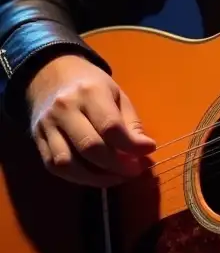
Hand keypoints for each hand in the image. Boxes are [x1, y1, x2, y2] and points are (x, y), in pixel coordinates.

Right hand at [28, 55, 155, 186]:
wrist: (51, 74)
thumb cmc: (91, 85)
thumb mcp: (116, 94)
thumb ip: (131, 123)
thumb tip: (144, 151)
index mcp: (89, 92)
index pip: (110, 126)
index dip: (131, 145)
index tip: (148, 151)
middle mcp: (65, 108)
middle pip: (90, 147)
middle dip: (116, 166)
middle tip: (133, 170)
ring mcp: (47, 125)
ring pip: (68, 163)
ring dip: (95, 177)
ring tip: (115, 177)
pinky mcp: (38, 140)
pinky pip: (55, 166)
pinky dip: (77, 177)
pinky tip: (95, 175)